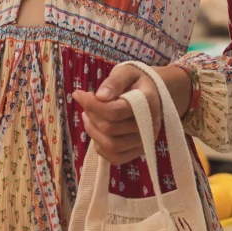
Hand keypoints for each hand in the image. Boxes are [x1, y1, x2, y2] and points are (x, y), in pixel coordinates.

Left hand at [73, 63, 191, 165]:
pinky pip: (116, 158)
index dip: (92, 104)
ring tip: (88, 116)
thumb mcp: (126, 72)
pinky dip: (100, 147)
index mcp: (147, 103)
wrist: (152, 93)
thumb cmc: (136, 81)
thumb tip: (100, 97)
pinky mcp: (138, 151)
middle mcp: (149, 126)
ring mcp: (145, 141)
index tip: (78, 94)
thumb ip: (114, 82)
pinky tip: (96, 131)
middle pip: (110, 129)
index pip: (115, 111)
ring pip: (111, 145)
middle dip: (91, 115)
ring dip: (92, 131)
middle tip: (86, 103)